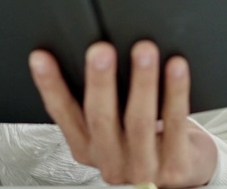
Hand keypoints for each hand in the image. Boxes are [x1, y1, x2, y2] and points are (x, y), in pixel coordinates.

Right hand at [29, 40, 217, 187]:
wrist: (185, 177)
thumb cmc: (148, 142)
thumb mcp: (115, 127)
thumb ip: (102, 101)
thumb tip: (94, 51)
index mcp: (88, 148)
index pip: (63, 114)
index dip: (50, 85)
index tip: (41, 57)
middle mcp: (111, 161)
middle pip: (100, 118)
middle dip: (100, 81)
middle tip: (100, 50)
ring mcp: (143, 167)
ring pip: (139, 120)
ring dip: (141, 81)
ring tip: (144, 50)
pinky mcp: (176, 167)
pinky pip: (176, 124)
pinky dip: (175, 93)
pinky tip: (176, 68)